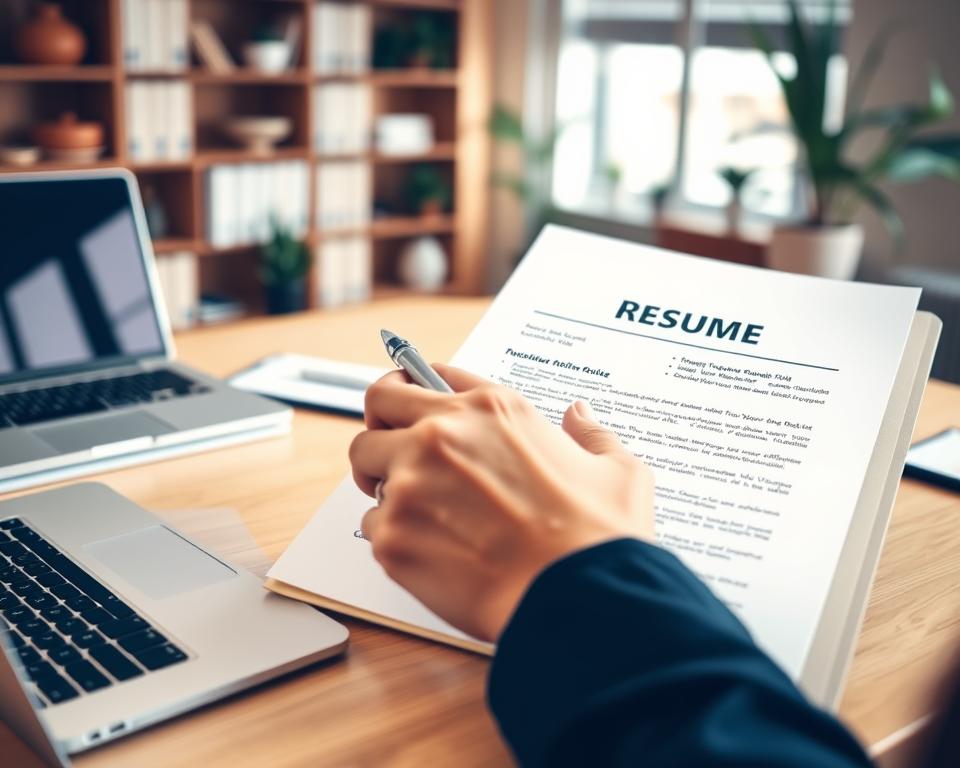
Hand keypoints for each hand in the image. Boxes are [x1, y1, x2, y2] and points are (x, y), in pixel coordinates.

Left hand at [349, 364, 655, 641]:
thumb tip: (579, 415)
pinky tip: (432, 551)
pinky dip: (393, 536)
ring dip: (386, 483)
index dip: (416, 388)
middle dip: (382, 424)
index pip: (428, 375)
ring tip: (422, 511)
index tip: (412, 403)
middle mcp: (442, 434)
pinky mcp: (393, 535)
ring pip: (365, 465)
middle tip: (394, 450)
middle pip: (377, 405)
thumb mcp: (618, 470)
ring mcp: (411, 482)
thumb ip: (591, 435)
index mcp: (492, 409)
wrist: (579, 600)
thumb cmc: (600, 538)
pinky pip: (372, 524)